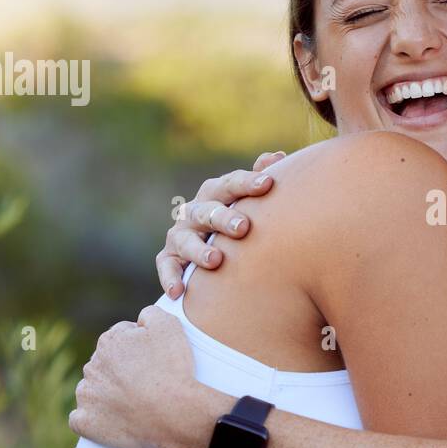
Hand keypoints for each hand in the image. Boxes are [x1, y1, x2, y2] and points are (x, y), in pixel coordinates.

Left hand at [69, 305, 212, 447]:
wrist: (174, 413)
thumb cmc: (172, 370)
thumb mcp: (170, 326)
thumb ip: (149, 313)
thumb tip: (139, 318)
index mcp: (108, 342)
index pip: (120, 339)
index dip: (139, 348)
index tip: (153, 360)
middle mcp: (92, 366)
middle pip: (105, 364)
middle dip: (121, 370)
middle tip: (146, 381)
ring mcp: (86, 396)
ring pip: (92, 389)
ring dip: (106, 393)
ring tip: (133, 402)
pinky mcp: (85, 422)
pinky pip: (80, 419)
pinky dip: (93, 419)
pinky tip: (111, 419)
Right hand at [158, 150, 285, 297]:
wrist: (215, 249)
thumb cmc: (239, 218)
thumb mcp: (249, 199)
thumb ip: (261, 177)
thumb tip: (279, 156)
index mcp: (217, 193)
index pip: (231, 184)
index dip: (248, 182)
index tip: (268, 184)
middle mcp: (196, 211)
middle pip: (208, 211)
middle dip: (224, 218)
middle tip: (243, 227)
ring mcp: (180, 234)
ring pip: (185, 240)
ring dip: (199, 249)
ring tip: (216, 260)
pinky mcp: (169, 257)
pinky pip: (167, 267)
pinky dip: (170, 278)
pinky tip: (178, 292)